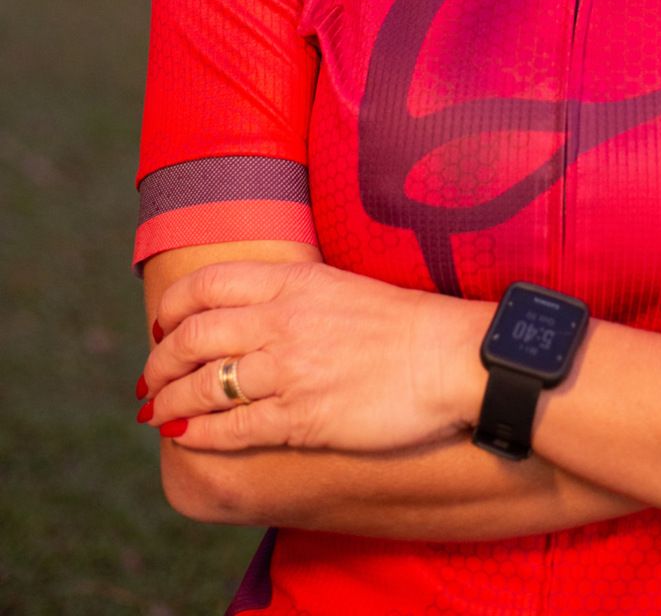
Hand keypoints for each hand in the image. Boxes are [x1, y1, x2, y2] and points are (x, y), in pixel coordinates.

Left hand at [138, 258, 491, 452]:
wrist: (450, 358)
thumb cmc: (404, 324)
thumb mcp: (340, 287)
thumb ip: (292, 294)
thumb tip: (253, 310)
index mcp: (292, 280)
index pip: (206, 285)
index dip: (172, 308)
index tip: (161, 325)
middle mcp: (281, 320)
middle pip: (192, 336)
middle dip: (159, 362)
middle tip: (151, 379)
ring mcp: (289, 369)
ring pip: (203, 385)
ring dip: (168, 403)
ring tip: (157, 414)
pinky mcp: (301, 417)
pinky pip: (231, 428)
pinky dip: (199, 434)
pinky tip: (187, 438)